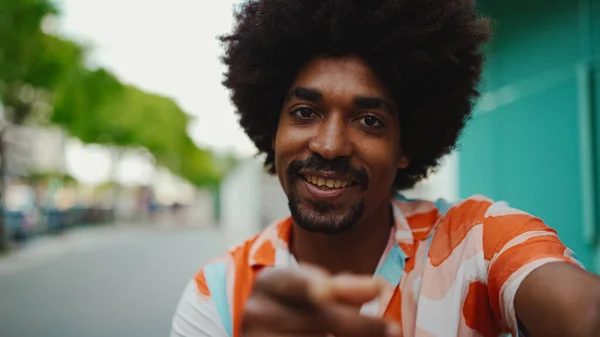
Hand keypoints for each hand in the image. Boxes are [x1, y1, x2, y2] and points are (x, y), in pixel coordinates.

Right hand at [241, 264, 400, 336]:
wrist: (264, 331)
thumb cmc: (295, 307)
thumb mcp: (311, 290)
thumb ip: (342, 288)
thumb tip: (378, 286)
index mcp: (269, 282)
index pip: (294, 281)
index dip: (311, 284)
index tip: (327, 292)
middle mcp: (257, 312)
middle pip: (318, 317)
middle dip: (360, 324)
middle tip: (393, 329)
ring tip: (375, 335)